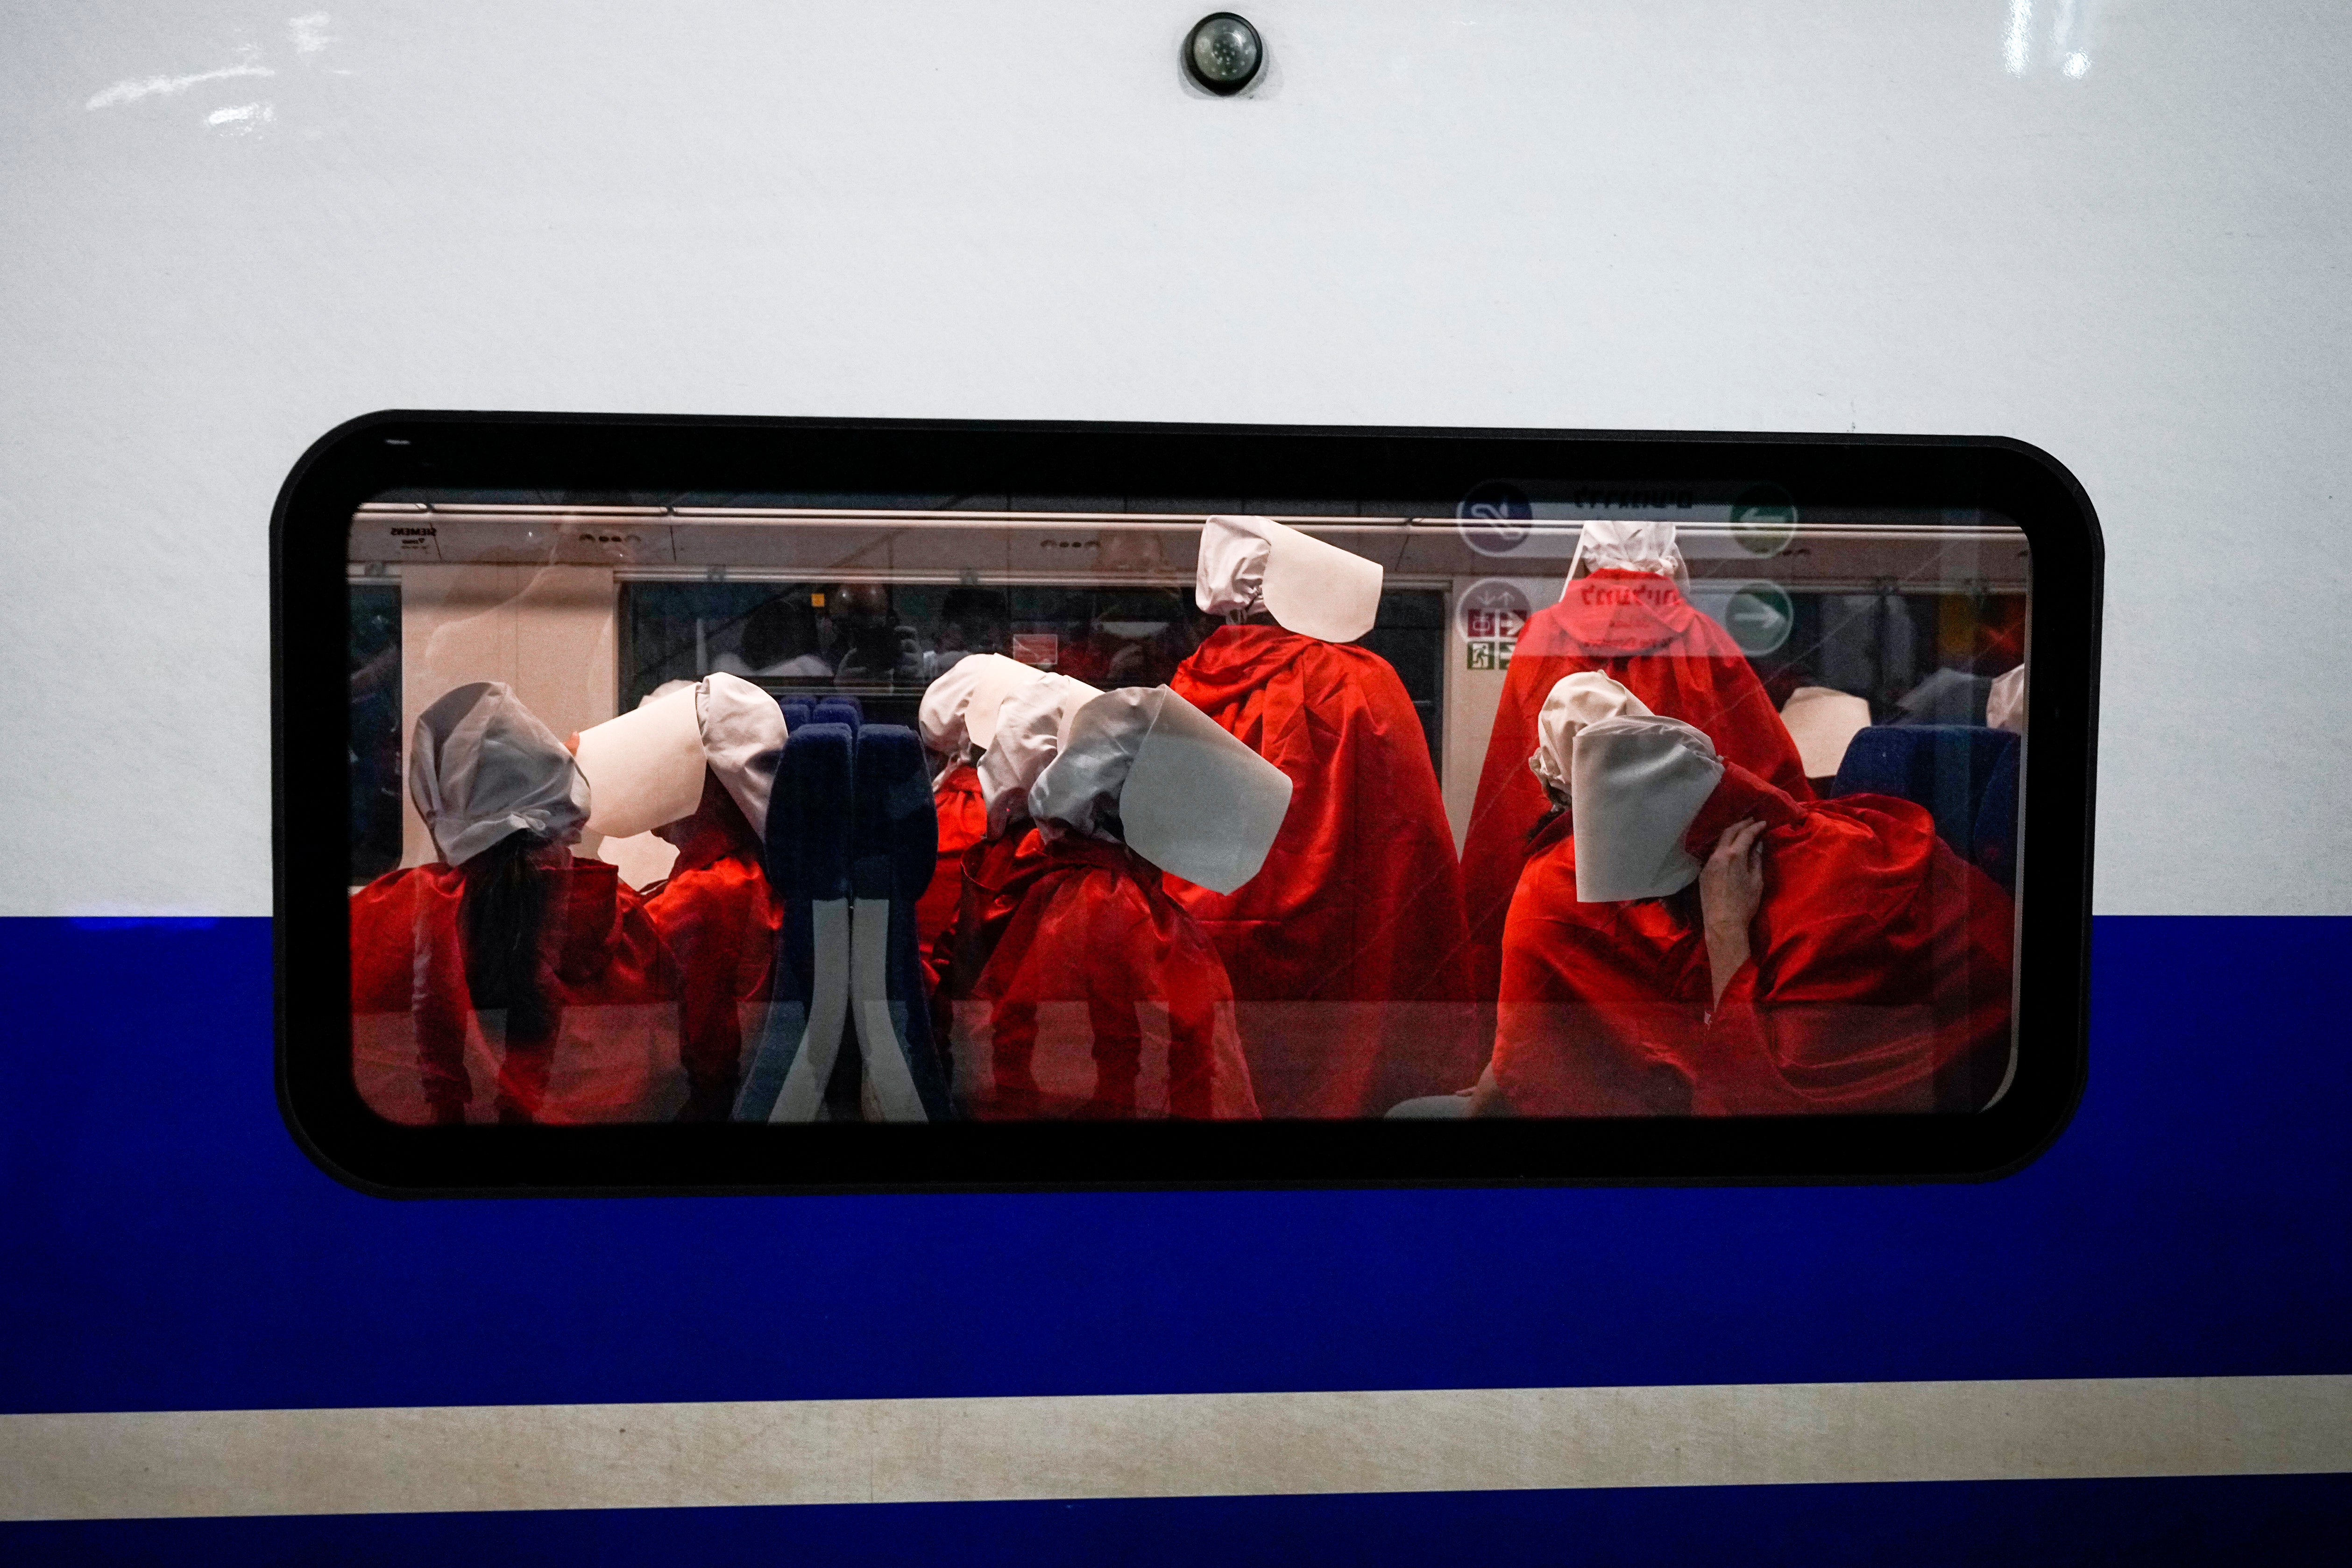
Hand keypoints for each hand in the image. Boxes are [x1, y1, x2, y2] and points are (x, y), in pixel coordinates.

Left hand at [1698, 818, 1765, 1002]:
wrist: (1722, 923)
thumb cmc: (1744, 904)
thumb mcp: (1756, 881)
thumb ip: (1756, 859)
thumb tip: (1758, 844)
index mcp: (1733, 855)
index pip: (1745, 834)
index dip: (1755, 827)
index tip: (1763, 823)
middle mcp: (1717, 855)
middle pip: (1728, 832)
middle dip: (1741, 824)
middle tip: (1751, 821)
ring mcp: (1708, 863)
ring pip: (1719, 842)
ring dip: (1730, 834)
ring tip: (1740, 831)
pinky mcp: (1703, 872)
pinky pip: (1713, 853)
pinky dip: (1723, 846)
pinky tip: (1729, 848)